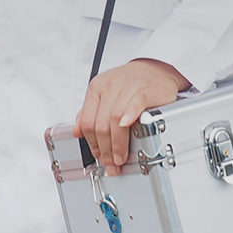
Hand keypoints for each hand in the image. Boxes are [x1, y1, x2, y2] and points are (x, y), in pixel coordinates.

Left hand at [73, 59, 189, 174]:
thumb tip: (76, 131)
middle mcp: (110, 86)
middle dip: (105, 148)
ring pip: (115, 118)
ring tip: (121, 157)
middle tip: (111, 162)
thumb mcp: (106, 95)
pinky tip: (127, 126)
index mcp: (97, 88)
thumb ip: (90, 112)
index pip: (87, 121)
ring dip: (117, 143)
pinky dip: (129, 116)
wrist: (157, 70)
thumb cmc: (132, 84)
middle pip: (101, 123)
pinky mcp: (145, 89)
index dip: (92, 144)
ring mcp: (127, 86)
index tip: (99, 157)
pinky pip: (135, 103)